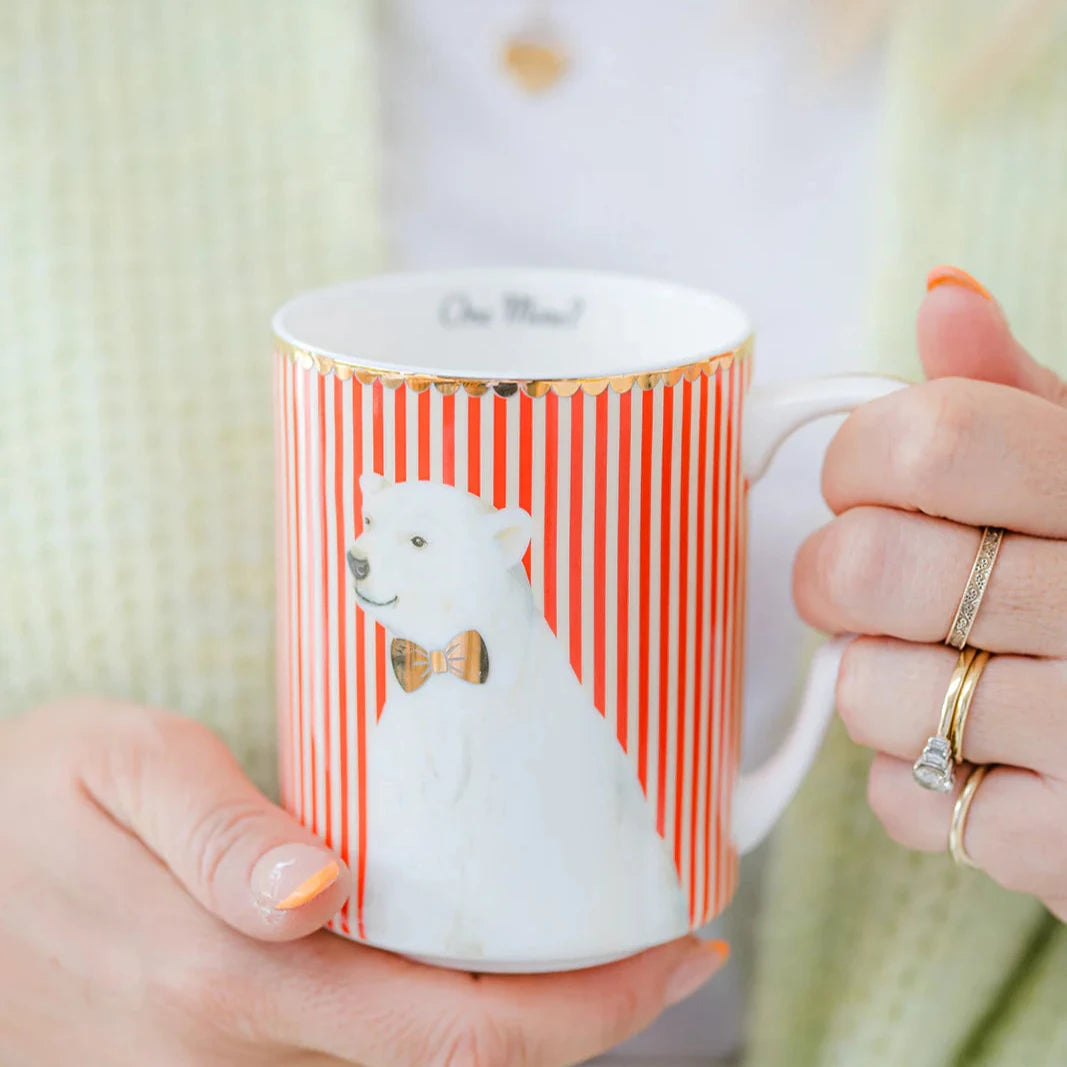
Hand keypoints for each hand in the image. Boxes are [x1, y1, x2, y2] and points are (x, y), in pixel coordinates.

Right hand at [0, 700, 726, 1066]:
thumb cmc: (26, 805)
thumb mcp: (112, 770)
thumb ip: (215, 832)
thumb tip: (319, 894)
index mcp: (225, 980)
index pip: (454, 1028)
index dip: (589, 1009)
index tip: (682, 955)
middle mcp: (234, 1056)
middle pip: (455, 1066)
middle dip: (581, 1018)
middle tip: (659, 943)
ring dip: (517, 1021)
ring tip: (589, 937)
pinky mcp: (211, 1066)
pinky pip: (356, 1059)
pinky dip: (441, 1021)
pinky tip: (467, 953)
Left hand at [794, 267, 1066, 921]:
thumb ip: (1015, 400)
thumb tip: (940, 300)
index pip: (932, 438)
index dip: (861, 459)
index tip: (867, 482)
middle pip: (865, 568)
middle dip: (836, 577)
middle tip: (873, 585)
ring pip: (866, 691)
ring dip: (879, 685)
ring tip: (949, 676)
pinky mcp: (1065, 843)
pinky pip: (903, 802)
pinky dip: (914, 783)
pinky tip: (979, 755)